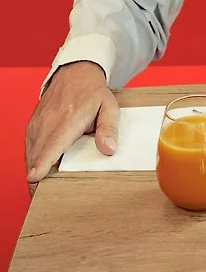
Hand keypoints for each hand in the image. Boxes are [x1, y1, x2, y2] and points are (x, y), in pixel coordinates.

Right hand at [25, 61, 119, 190]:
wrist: (75, 74)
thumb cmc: (93, 93)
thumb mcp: (109, 107)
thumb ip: (109, 129)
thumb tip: (108, 149)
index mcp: (67, 119)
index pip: (52, 145)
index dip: (42, 163)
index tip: (35, 178)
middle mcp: (48, 123)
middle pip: (37, 155)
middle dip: (37, 176)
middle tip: (41, 197)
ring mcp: (37, 125)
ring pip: (30, 154)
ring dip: (34, 170)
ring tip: (40, 191)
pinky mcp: (32, 127)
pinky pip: (29, 148)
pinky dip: (33, 161)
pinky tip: (40, 172)